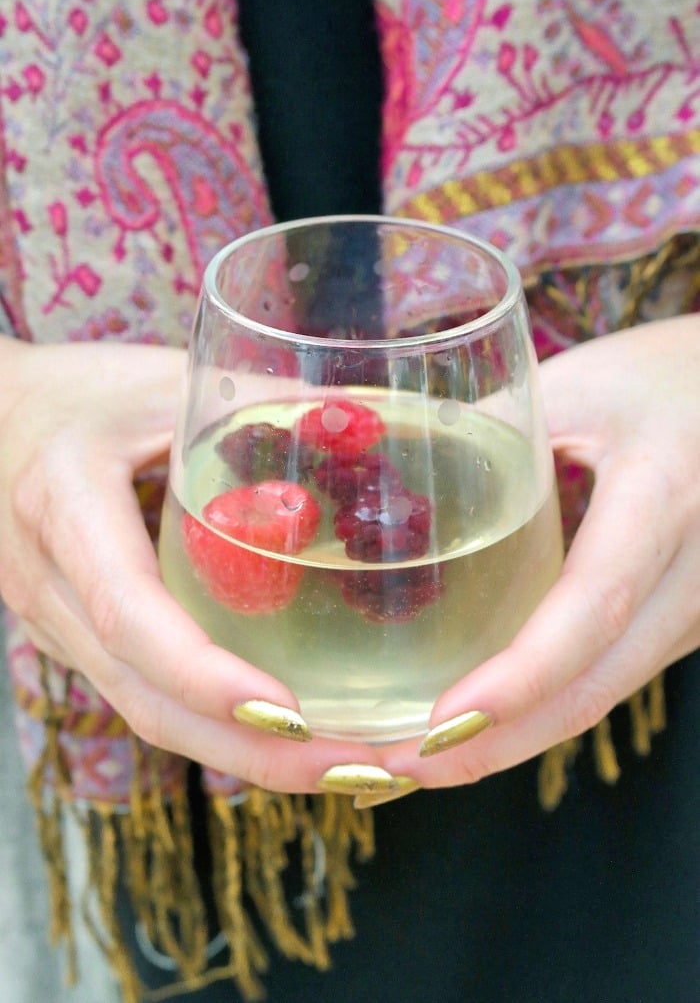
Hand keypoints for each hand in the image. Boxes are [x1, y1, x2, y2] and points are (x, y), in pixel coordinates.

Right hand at [0, 338, 388, 793]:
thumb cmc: (81, 391)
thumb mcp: (163, 380)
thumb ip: (256, 403)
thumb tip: (368, 433)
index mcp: (65, 503)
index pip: (128, 611)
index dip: (204, 672)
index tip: (290, 713)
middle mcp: (49, 582)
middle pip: (145, 699)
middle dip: (254, 751)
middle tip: (360, 772)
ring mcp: (56, 622)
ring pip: (146, 712)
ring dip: (245, 755)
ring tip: (348, 769)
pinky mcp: (79, 636)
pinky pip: (145, 695)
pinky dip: (217, 728)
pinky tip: (289, 734)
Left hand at [378, 314, 699, 788]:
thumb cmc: (665, 379)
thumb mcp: (580, 384)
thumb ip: (488, 425)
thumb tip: (374, 460)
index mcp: (666, 499)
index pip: (594, 605)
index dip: (521, 675)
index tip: (440, 724)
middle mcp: (694, 577)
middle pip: (592, 687)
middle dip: (490, 744)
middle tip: (387, 771)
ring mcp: (693, 613)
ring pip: (596, 697)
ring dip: (506, 741)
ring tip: (406, 760)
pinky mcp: (675, 625)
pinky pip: (602, 681)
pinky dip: (533, 713)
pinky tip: (471, 724)